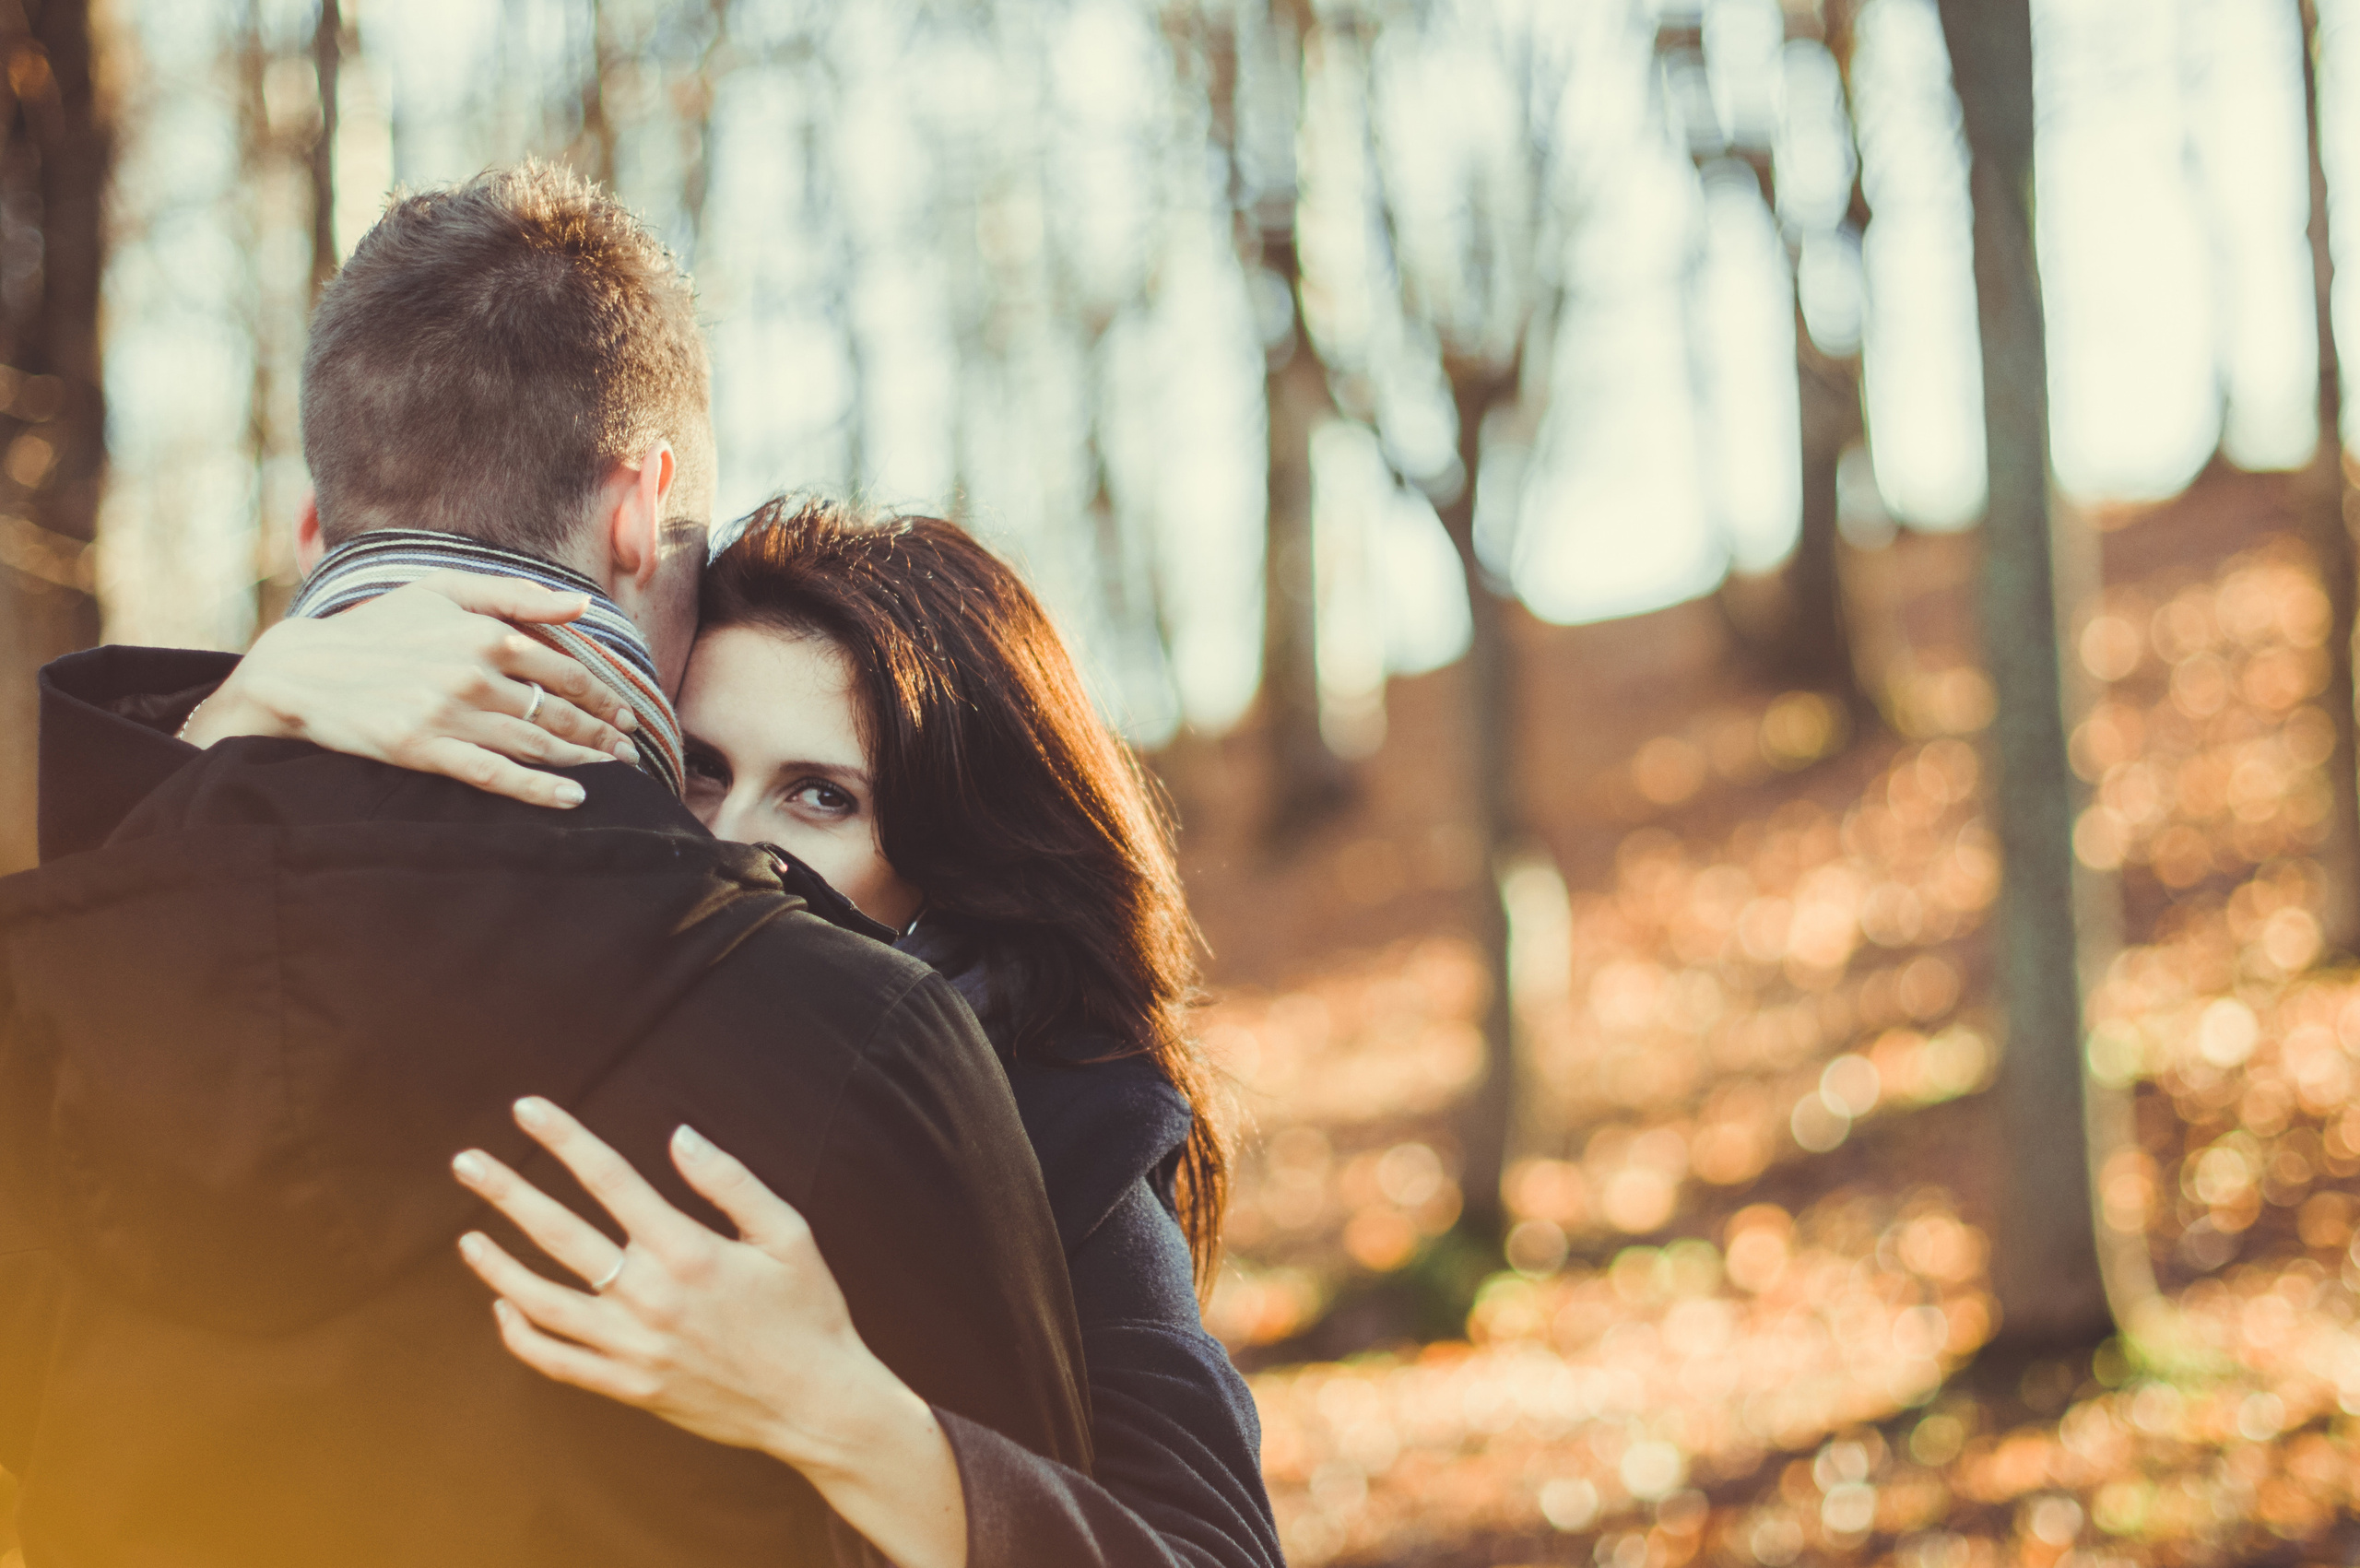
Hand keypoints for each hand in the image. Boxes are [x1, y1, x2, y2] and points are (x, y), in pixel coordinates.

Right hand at [190, 572, 641, 809]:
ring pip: (536, 744)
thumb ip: (516, 595)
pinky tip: (573, 799)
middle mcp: (474, 674)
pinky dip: (539, 789)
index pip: (566, 672)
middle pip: (559, 712)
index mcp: (485, 633)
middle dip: (602, 735)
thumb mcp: (443, 591)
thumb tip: (580, 605)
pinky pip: (496, 775)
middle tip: (629, 752)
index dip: (604, 697)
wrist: (304, 669)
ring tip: (614, 774)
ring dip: (584, 762)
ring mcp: (450, 715)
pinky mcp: (424, 750)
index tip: (625, 714)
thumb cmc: (379, 627)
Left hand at [450, 1098, 966, 1567]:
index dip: (564, 1139)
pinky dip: (523, 1334)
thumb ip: (730, 1182)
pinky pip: (557, 1361)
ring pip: (542, 1302)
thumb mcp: (788, 1233)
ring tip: (469, 1236)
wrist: (816, 1405)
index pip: (610, 1179)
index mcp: (688, 1251)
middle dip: (506, 1192)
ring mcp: (634, 1347)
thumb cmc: (808, 1311)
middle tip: (465, 1161)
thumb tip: (678, 1135)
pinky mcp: (630, 1387)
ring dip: (498, 1266)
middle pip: (559, 1234)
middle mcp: (650, 1297)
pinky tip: (505, 1307)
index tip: (526, 1108)